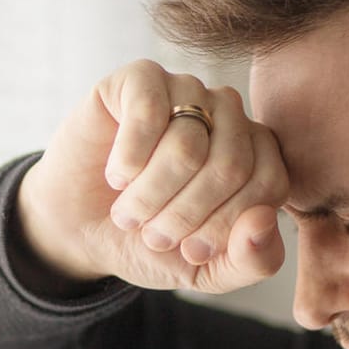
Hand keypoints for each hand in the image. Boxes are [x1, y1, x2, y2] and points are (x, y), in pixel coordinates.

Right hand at [17, 59, 288, 293]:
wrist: (80, 227)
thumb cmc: (149, 242)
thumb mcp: (207, 271)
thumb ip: (253, 260)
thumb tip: (266, 221)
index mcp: (258, 155)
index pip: (268, 183)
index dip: (226, 227)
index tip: (190, 251)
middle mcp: (229, 115)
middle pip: (229, 165)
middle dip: (185, 216)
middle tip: (153, 236)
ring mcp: (187, 90)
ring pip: (187, 144)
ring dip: (150, 195)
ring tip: (129, 212)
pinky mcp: (142, 78)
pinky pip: (148, 114)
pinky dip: (128, 160)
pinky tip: (117, 176)